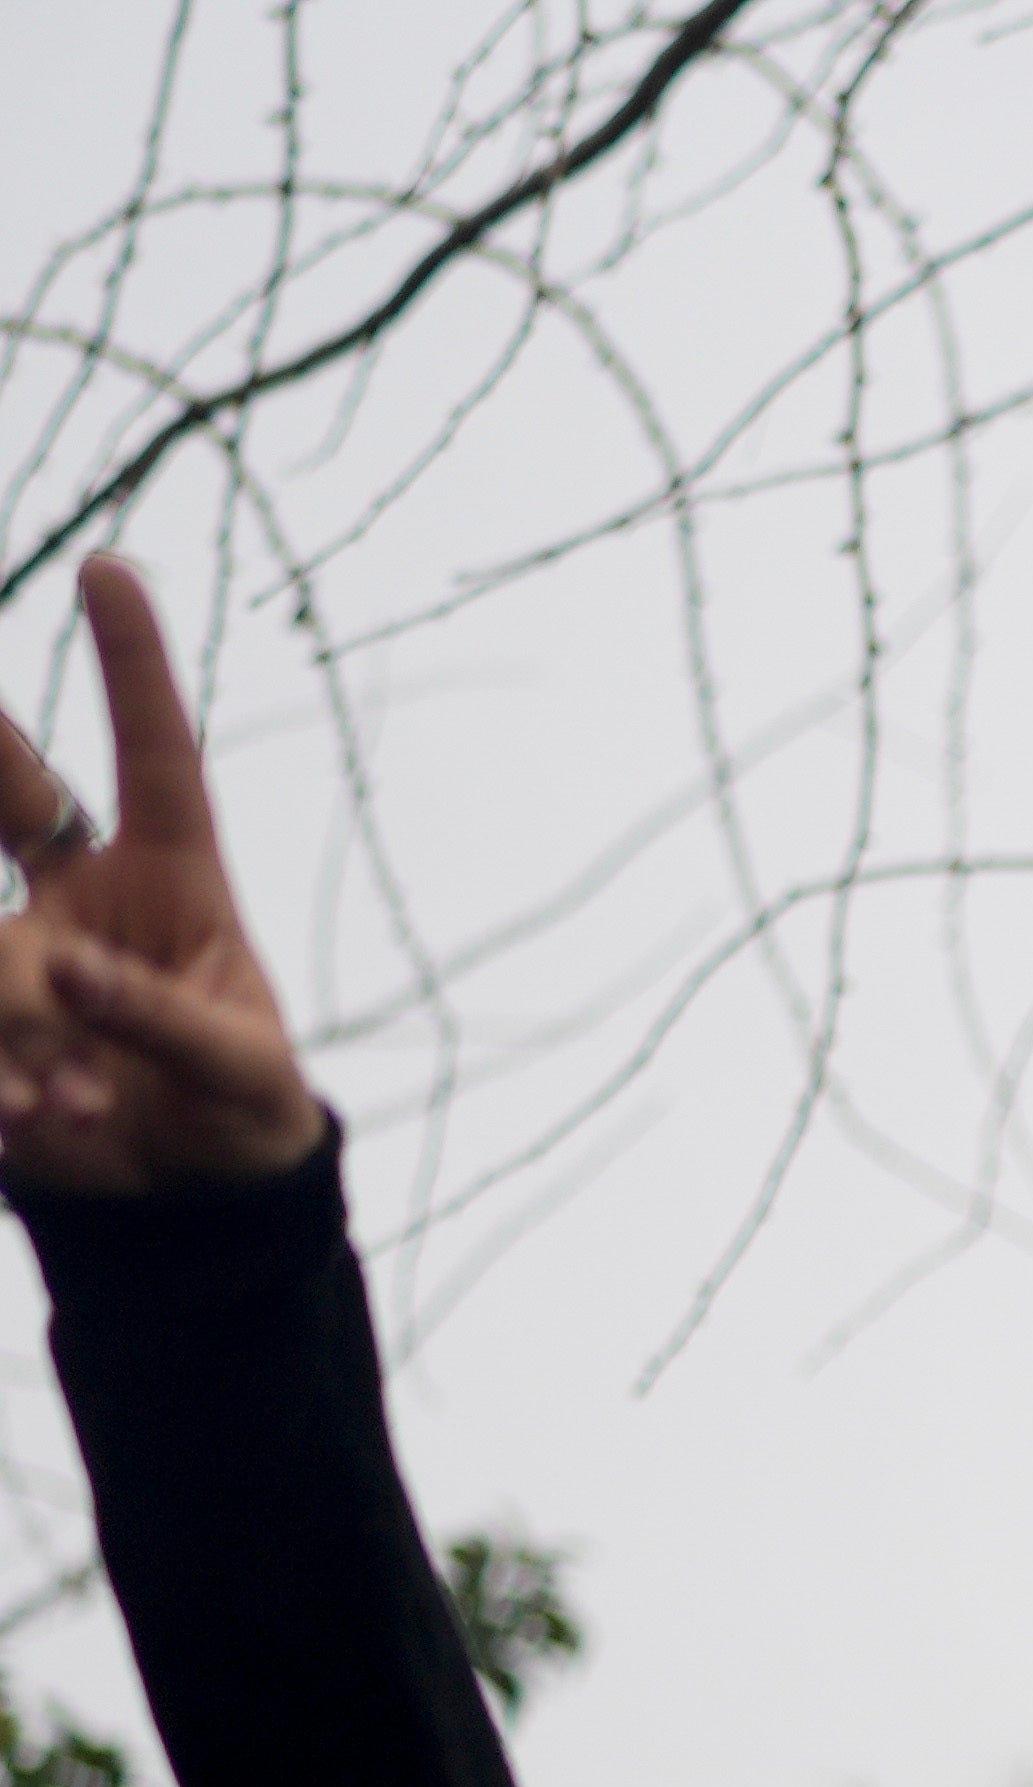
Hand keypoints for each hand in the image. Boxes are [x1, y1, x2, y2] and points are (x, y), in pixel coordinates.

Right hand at [0, 568, 324, 1192]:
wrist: (189, 1203)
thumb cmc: (240, 1111)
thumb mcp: (238, 1071)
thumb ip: (161, 1019)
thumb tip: (67, 972)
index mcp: (171, 879)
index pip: (152, 757)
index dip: (131, 666)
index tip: (110, 568)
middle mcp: (79, 896)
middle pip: (12, 794)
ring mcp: (18, 952)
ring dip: (22, 1025)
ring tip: (73, 1108)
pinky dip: (1, 1083)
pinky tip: (34, 1123)